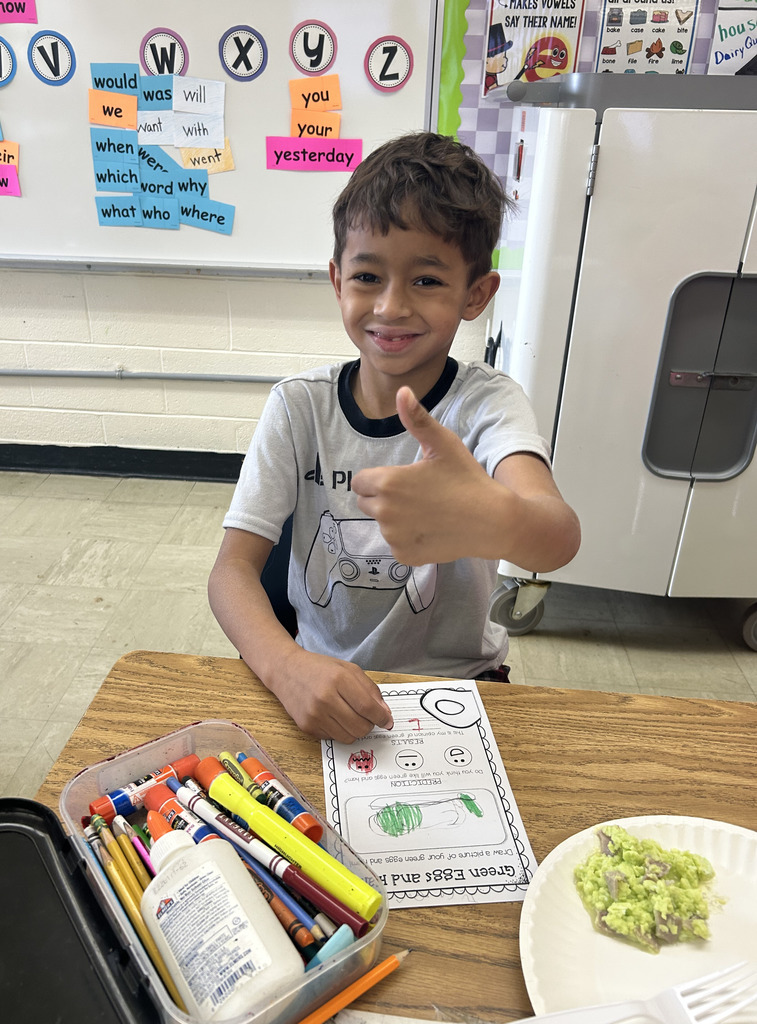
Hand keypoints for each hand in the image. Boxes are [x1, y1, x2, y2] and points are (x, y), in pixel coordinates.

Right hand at [270, 647, 393, 743]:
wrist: (286, 671)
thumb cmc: (320, 669)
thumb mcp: (349, 669)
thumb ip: (370, 690)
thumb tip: (385, 714)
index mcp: (339, 680)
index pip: (368, 708)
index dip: (382, 718)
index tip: (387, 721)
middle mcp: (325, 699)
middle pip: (360, 727)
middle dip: (369, 724)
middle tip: (366, 716)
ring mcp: (314, 715)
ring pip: (349, 737)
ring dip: (355, 729)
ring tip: (349, 715)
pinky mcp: (307, 727)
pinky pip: (334, 738)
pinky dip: (339, 730)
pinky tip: (333, 716)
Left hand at [351, 386, 495, 564]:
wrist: (494, 521)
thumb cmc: (468, 479)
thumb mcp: (443, 444)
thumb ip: (417, 419)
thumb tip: (402, 392)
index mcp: (389, 483)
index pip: (360, 482)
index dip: (378, 479)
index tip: (403, 479)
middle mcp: (385, 513)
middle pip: (367, 503)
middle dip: (384, 498)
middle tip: (417, 494)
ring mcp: (394, 537)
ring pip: (382, 525)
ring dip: (397, 519)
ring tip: (429, 512)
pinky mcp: (405, 556)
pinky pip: (396, 544)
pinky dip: (409, 539)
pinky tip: (432, 530)